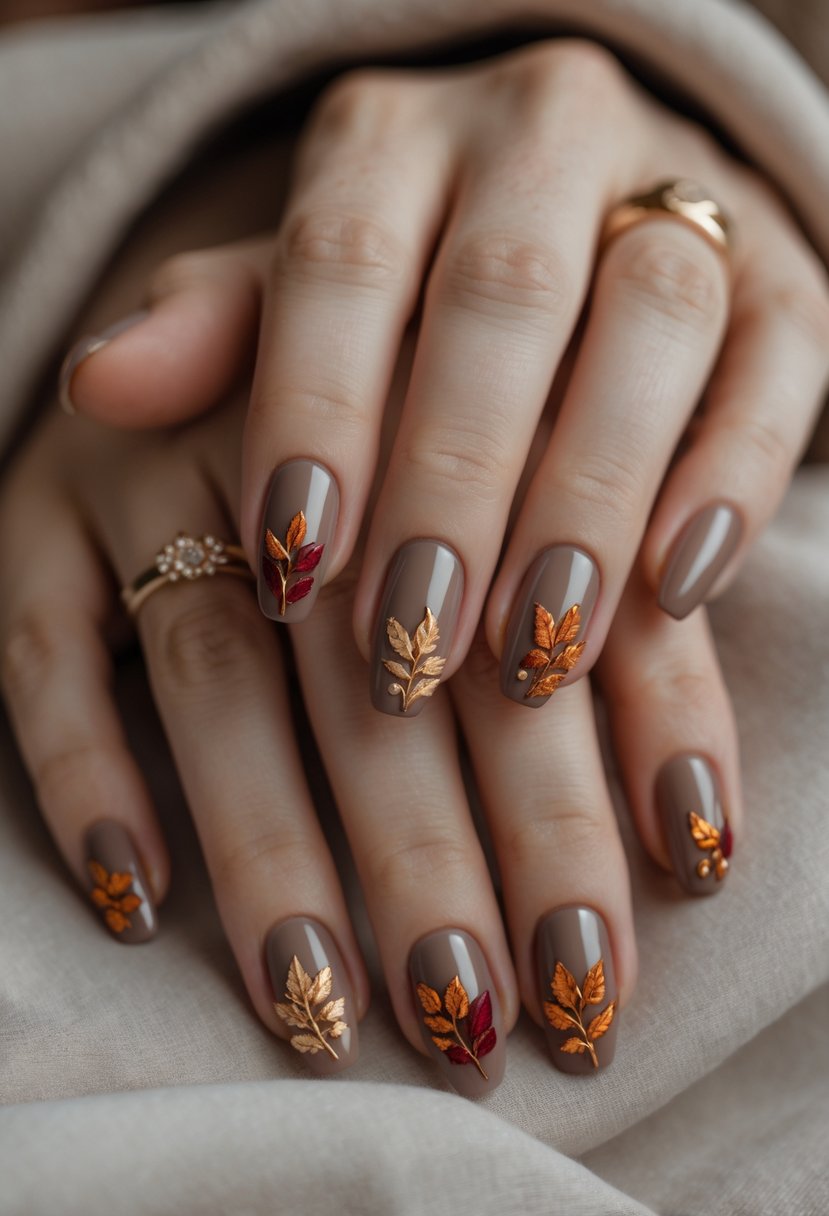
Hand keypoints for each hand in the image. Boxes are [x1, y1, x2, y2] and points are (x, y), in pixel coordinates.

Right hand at [0, 380, 740, 1094]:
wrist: (227, 318)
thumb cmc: (404, 423)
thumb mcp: (525, 481)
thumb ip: (623, 623)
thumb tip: (698, 828)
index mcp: (442, 407)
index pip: (534, 601)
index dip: (595, 763)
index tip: (636, 921)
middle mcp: (291, 429)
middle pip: (376, 665)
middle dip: (438, 851)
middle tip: (488, 1016)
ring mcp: (147, 466)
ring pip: (216, 672)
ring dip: (272, 848)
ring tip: (328, 1008)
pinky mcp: (35, 514)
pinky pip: (44, 647)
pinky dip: (87, 773)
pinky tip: (137, 901)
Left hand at [61, 38, 828, 716]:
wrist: (588, 222)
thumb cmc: (408, 290)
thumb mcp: (297, 299)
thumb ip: (218, 335)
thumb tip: (102, 385)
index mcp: (398, 137)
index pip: (340, 257)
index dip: (316, 410)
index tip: (294, 564)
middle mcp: (541, 137)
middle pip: (500, 300)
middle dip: (453, 485)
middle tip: (408, 645)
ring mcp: (677, 195)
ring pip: (650, 323)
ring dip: (589, 499)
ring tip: (535, 653)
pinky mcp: (784, 277)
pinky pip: (776, 364)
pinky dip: (730, 479)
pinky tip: (675, 591)